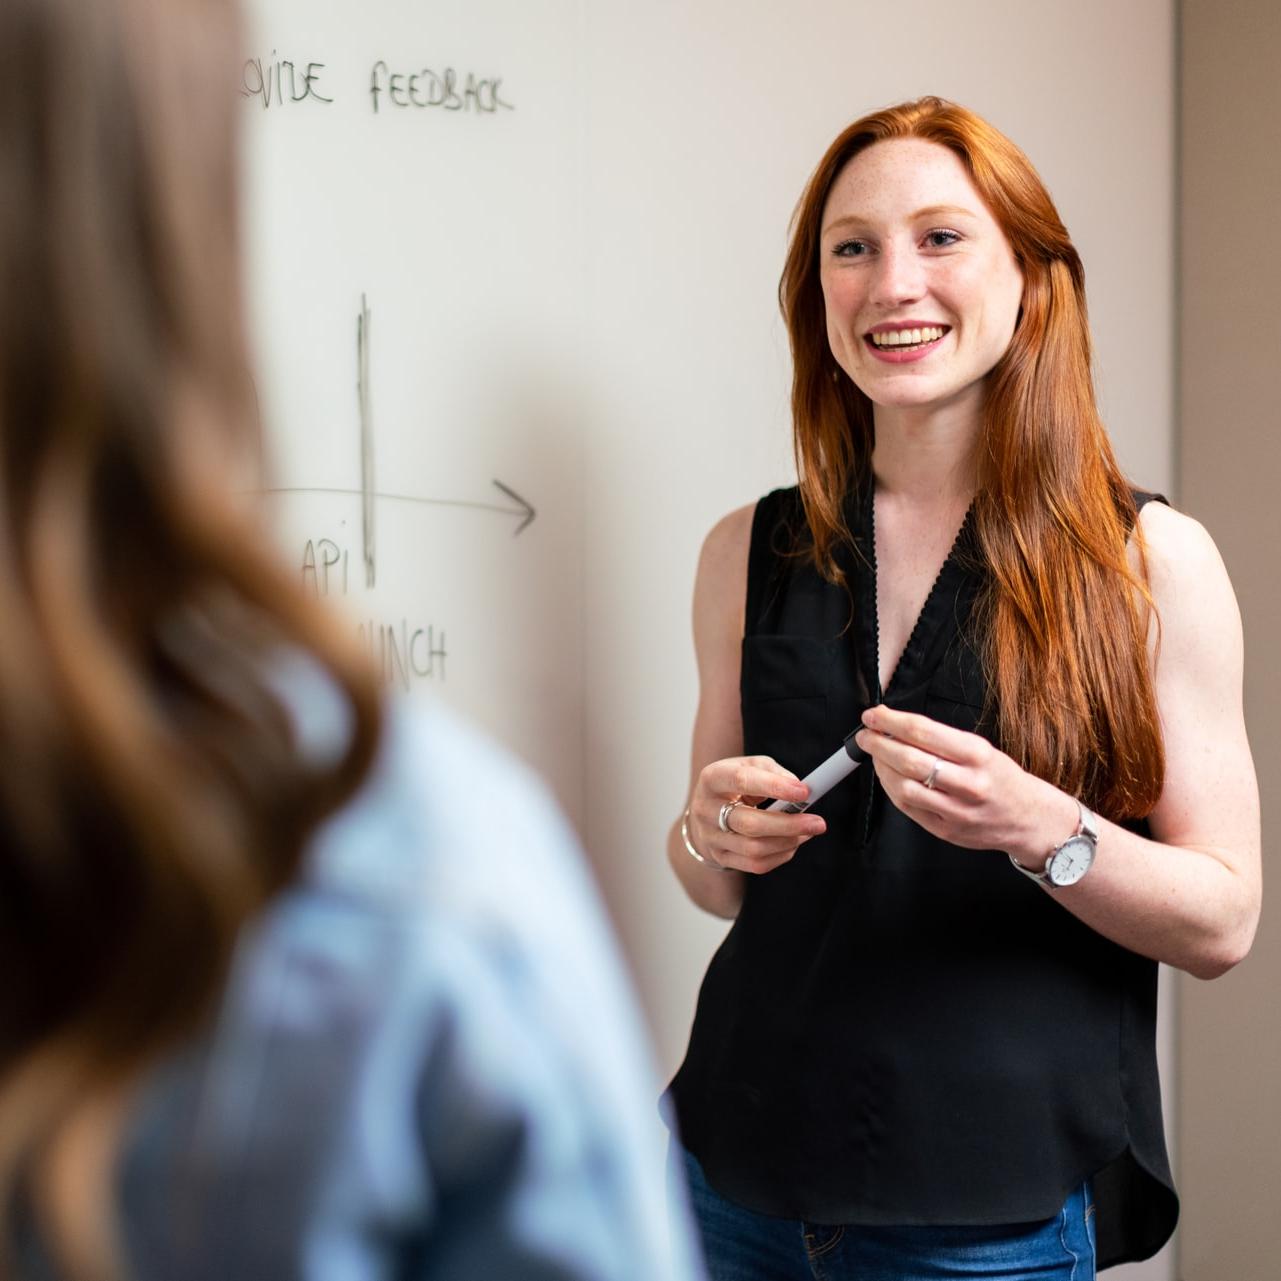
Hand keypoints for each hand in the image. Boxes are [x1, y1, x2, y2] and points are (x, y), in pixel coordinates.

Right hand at [689, 756, 826, 874]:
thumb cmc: (735, 784)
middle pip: (749, 823)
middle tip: (818, 823)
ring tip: (808, 832)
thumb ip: (774, 773)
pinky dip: (780, 855)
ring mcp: (710, 837)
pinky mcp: (720, 857)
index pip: (741, 781)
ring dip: (788, 842)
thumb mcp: (750, 766)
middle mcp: (705, 809)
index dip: (774, 787)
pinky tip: (792, 843)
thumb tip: (799, 789)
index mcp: (712, 779)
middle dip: (788, 825)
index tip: (804, 792)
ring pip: (754, 849)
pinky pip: (755, 865)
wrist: (707, 811)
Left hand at [854, 705, 1075, 864]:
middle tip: (866, 735)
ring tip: (876, 755)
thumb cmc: (1001, 778)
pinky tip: (887, 777)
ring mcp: (956, 811)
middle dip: (879, 744)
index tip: (874, 715)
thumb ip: (942, 740)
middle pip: (909, 760)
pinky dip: (891, 789)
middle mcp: (968, 784)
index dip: (891, 722)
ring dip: (881, 768)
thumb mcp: (981, 749)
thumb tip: (897, 726)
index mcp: (978, 755)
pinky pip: (908, 808)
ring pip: (904, 787)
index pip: (924, 732)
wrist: (1029, 819)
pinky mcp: (945, 831)